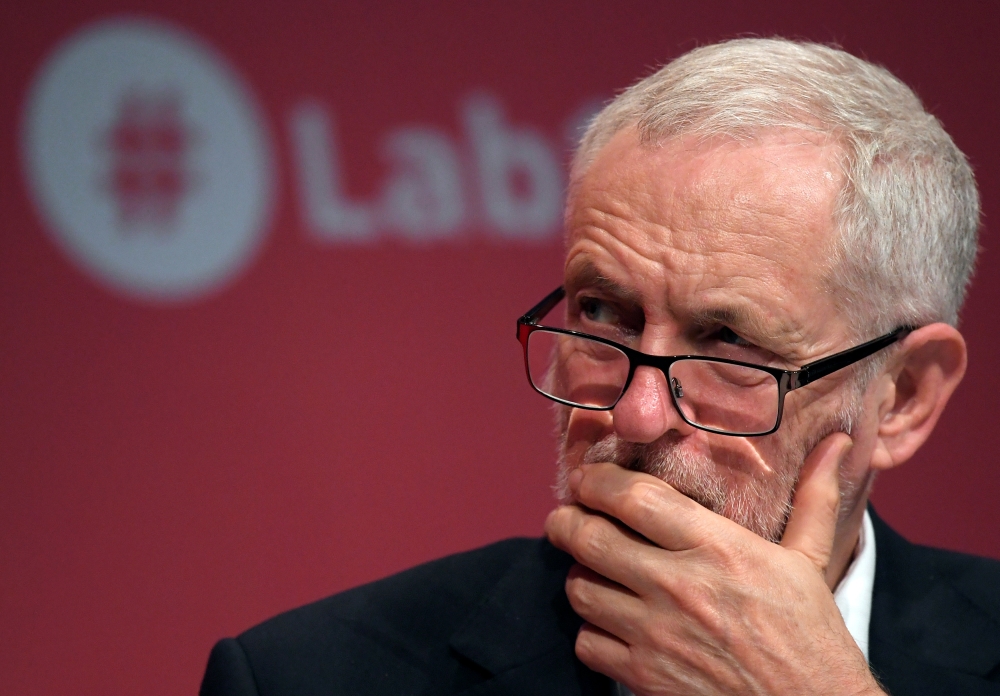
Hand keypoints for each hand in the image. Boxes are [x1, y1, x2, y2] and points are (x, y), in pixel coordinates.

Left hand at [544, 433, 884, 695]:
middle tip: (566, 517)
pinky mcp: (645, 677)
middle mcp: (681, 587)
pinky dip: (590, 630)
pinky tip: (609, 621)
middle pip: (590, 538)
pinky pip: (586, 643)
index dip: (597, 482)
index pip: (634, 498)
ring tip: (592, 568)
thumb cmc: (811, 636)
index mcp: (718, 548)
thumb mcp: (810, 561)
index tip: (588, 479)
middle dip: (566, 521)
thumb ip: (813, 497)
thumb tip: (837, 443)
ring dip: (579, 575)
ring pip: (580, 589)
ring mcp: (658, 635)